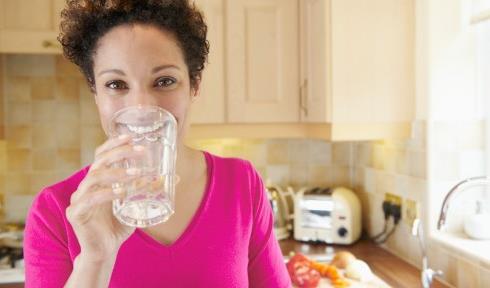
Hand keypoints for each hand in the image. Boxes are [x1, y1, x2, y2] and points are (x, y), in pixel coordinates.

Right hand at [66, 135, 143, 262]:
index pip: (102, 155)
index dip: (114, 143)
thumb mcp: (136, 205)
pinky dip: (107, 194)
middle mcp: (86, 186)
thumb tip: (174, 177)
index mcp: (98, 180)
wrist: (104, 251)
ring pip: (95, 178)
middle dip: (120, 153)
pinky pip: (91, 199)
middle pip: (100, 161)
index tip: (132, 136)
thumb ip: (149, 190)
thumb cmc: (118, 226)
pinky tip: (121, 193)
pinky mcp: (75, 213)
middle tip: (140, 151)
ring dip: (117, 173)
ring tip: (136, 174)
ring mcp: (79, 198)